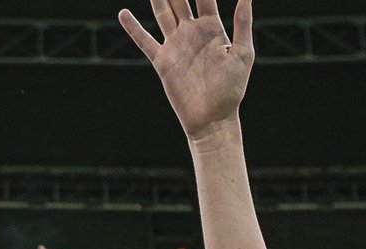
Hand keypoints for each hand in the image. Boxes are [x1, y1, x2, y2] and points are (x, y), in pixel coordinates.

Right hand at [121, 0, 253, 140]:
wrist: (212, 119)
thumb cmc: (232, 89)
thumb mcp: (242, 54)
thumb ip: (242, 24)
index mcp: (212, 28)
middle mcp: (191, 32)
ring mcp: (175, 45)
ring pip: (163, 12)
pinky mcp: (162, 61)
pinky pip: (145, 41)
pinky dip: (133, 28)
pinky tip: (123, 13)